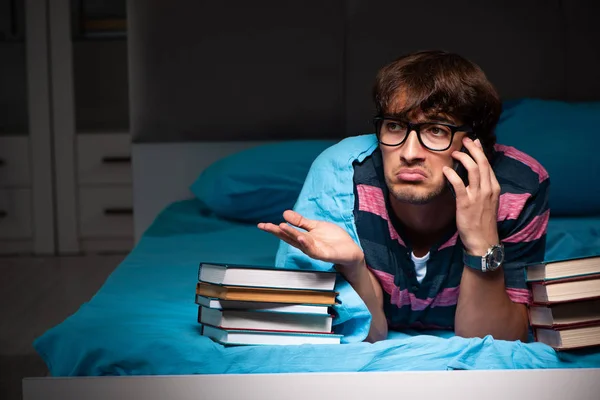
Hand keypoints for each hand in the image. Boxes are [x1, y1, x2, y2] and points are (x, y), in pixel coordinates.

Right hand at [257, 210, 364, 272]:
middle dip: (277, 232)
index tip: (262, 225)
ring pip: (299, 242)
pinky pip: (313, 249)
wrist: (349, 250)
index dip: (274, 229)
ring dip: (290, 234)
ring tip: (280, 227)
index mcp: (303, 238)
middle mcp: (305, 245)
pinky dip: (306, 243)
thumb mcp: (315, 226)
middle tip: (265, 226)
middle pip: (289, 238)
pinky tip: (300, 237)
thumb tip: (284, 213)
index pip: (286, 232)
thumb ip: (300, 221)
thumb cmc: (333, 239)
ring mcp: (314, 250)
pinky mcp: (324, 254)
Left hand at [443, 137, 499, 255]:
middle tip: (464, 140)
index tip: (474, 142)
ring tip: (454, 153)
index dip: (480, 151)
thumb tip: (476, 174)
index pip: (488, 164)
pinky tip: (445, 170)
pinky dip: (452, 174)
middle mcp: (488, 189)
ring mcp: (478, 196)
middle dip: (473, 148)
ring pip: (473, 169)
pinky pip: (459, 184)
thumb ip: (483, 187)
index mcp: (494, 187)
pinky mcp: (465, 203)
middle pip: (482, 162)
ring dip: (463, 158)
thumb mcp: (487, 201)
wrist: (483, 240)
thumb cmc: (483, 221)